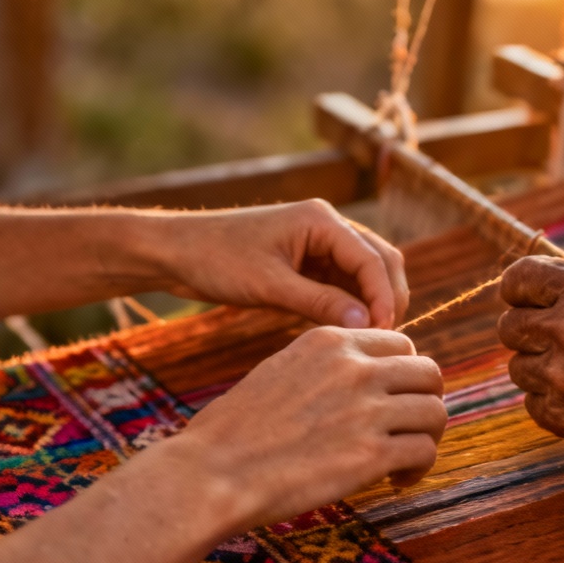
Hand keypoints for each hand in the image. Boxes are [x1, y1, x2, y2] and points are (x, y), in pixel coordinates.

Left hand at [155, 200, 408, 328]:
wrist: (176, 252)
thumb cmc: (216, 259)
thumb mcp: (269, 285)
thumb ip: (319, 302)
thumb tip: (365, 324)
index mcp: (322, 220)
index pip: (374, 260)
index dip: (384, 298)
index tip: (385, 335)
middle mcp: (327, 227)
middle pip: (380, 263)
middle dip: (387, 300)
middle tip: (384, 341)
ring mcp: (318, 244)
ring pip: (364, 275)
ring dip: (371, 305)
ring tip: (368, 342)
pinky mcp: (307, 263)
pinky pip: (342, 285)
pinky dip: (350, 307)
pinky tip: (346, 332)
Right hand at [166, 327, 445, 528]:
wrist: (212, 472)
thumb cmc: (234, 432)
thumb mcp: (280, 370)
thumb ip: (325, 368)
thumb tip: (358, 383)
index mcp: (330, 342)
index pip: (401, 343)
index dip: (404, 375)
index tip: (392, 400)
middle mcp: (354, 368)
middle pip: (428, 373)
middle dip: (423, 402)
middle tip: (407, 430)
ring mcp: (366, 410)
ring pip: (434, 412)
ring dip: (426, 438)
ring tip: (404, 462)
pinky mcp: (371, 455)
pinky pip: (423, 452)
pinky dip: (418, 468)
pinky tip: (396, 480)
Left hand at [496, 256, 563, 474]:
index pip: (518, 277)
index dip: (522, 289)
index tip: (530, 298)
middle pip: (510, 325)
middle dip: (531, 330)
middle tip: (560, 340)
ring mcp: (559, 375)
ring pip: (519, 367)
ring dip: (542, 369)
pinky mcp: (561, 416)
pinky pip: (534, 404)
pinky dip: (553, 403)